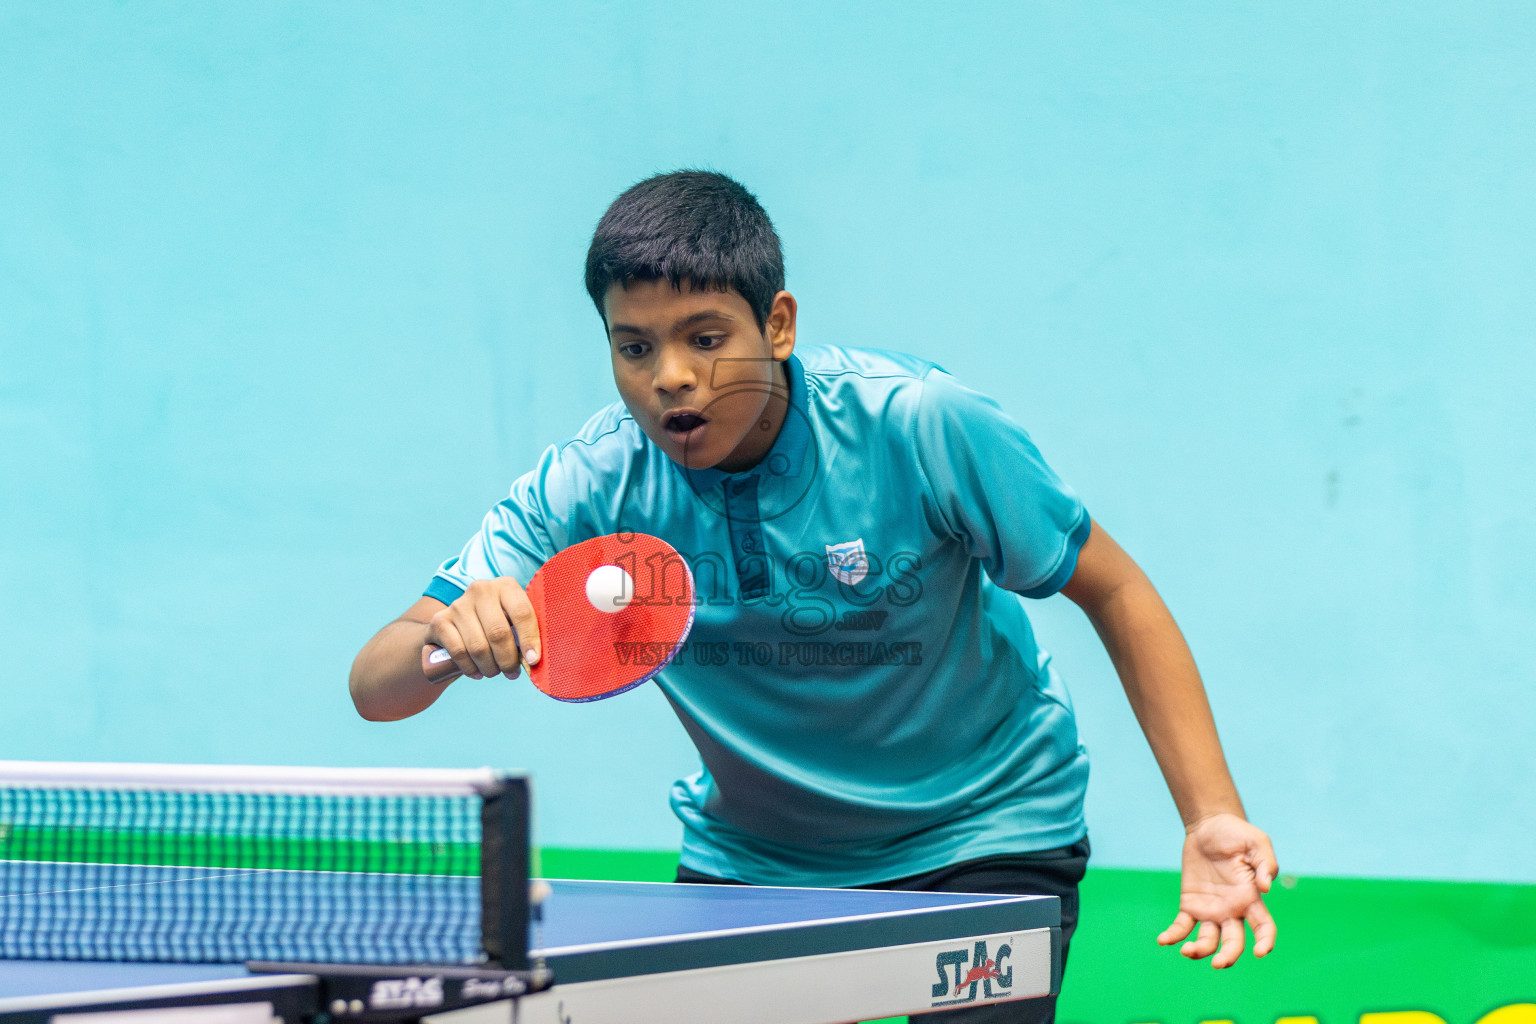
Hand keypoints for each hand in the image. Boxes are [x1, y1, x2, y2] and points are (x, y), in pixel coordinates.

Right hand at [426, 578, 540, 680]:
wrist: (455, 628)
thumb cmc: (494, 627)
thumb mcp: (513, 623)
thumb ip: (527, 636)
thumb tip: (535, 661)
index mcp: (506, 586)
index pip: (522, 612)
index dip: (530, 640)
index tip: (533, 661)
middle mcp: (481, 589)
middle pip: (498, 633)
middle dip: (508, 660)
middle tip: (511, 673)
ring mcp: (458, 604)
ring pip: (478, 647)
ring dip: (489, 668)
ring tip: (494, 672)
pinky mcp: (440, 620)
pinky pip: (459, 652)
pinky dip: (470, 668)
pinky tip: (476, 672)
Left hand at [1158, 812, 1277, 967]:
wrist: (1210, 826)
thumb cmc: (1237, 834)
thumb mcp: (1257, 843)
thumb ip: (1265, 864)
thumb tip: (1266, 887)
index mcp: (1251, 900)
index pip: (1264, 928)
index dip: (1265, 942)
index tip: (1260, 952)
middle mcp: (1232, 911)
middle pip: (1233, 942)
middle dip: (1227, 957)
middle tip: (1218, 964)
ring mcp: (1210, 910)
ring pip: (1207, 940)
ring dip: (1199, 950)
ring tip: (1187, 950)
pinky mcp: (1190, 904)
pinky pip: (1182, 925)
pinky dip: (1173, 935)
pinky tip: (1163, 940)